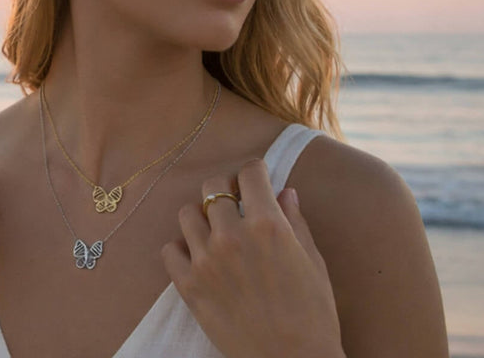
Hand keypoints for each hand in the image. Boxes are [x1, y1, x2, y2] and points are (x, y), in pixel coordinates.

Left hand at [160, 158, 342, 357]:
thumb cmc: (312, 313)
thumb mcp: (313, 262)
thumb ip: (295, 221)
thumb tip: (284, 192)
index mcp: (268, 225)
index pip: (250, 173)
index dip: (254, 171)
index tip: (256, 177)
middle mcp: (232, 236)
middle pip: (212, 187)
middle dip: (225, 189)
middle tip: (235, 202)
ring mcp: (205, 260)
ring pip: (186, 214)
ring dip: (202, 217)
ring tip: (215, 231)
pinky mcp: (188, 285)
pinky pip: (169, 249)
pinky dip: (181, 248)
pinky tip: (199, 256)